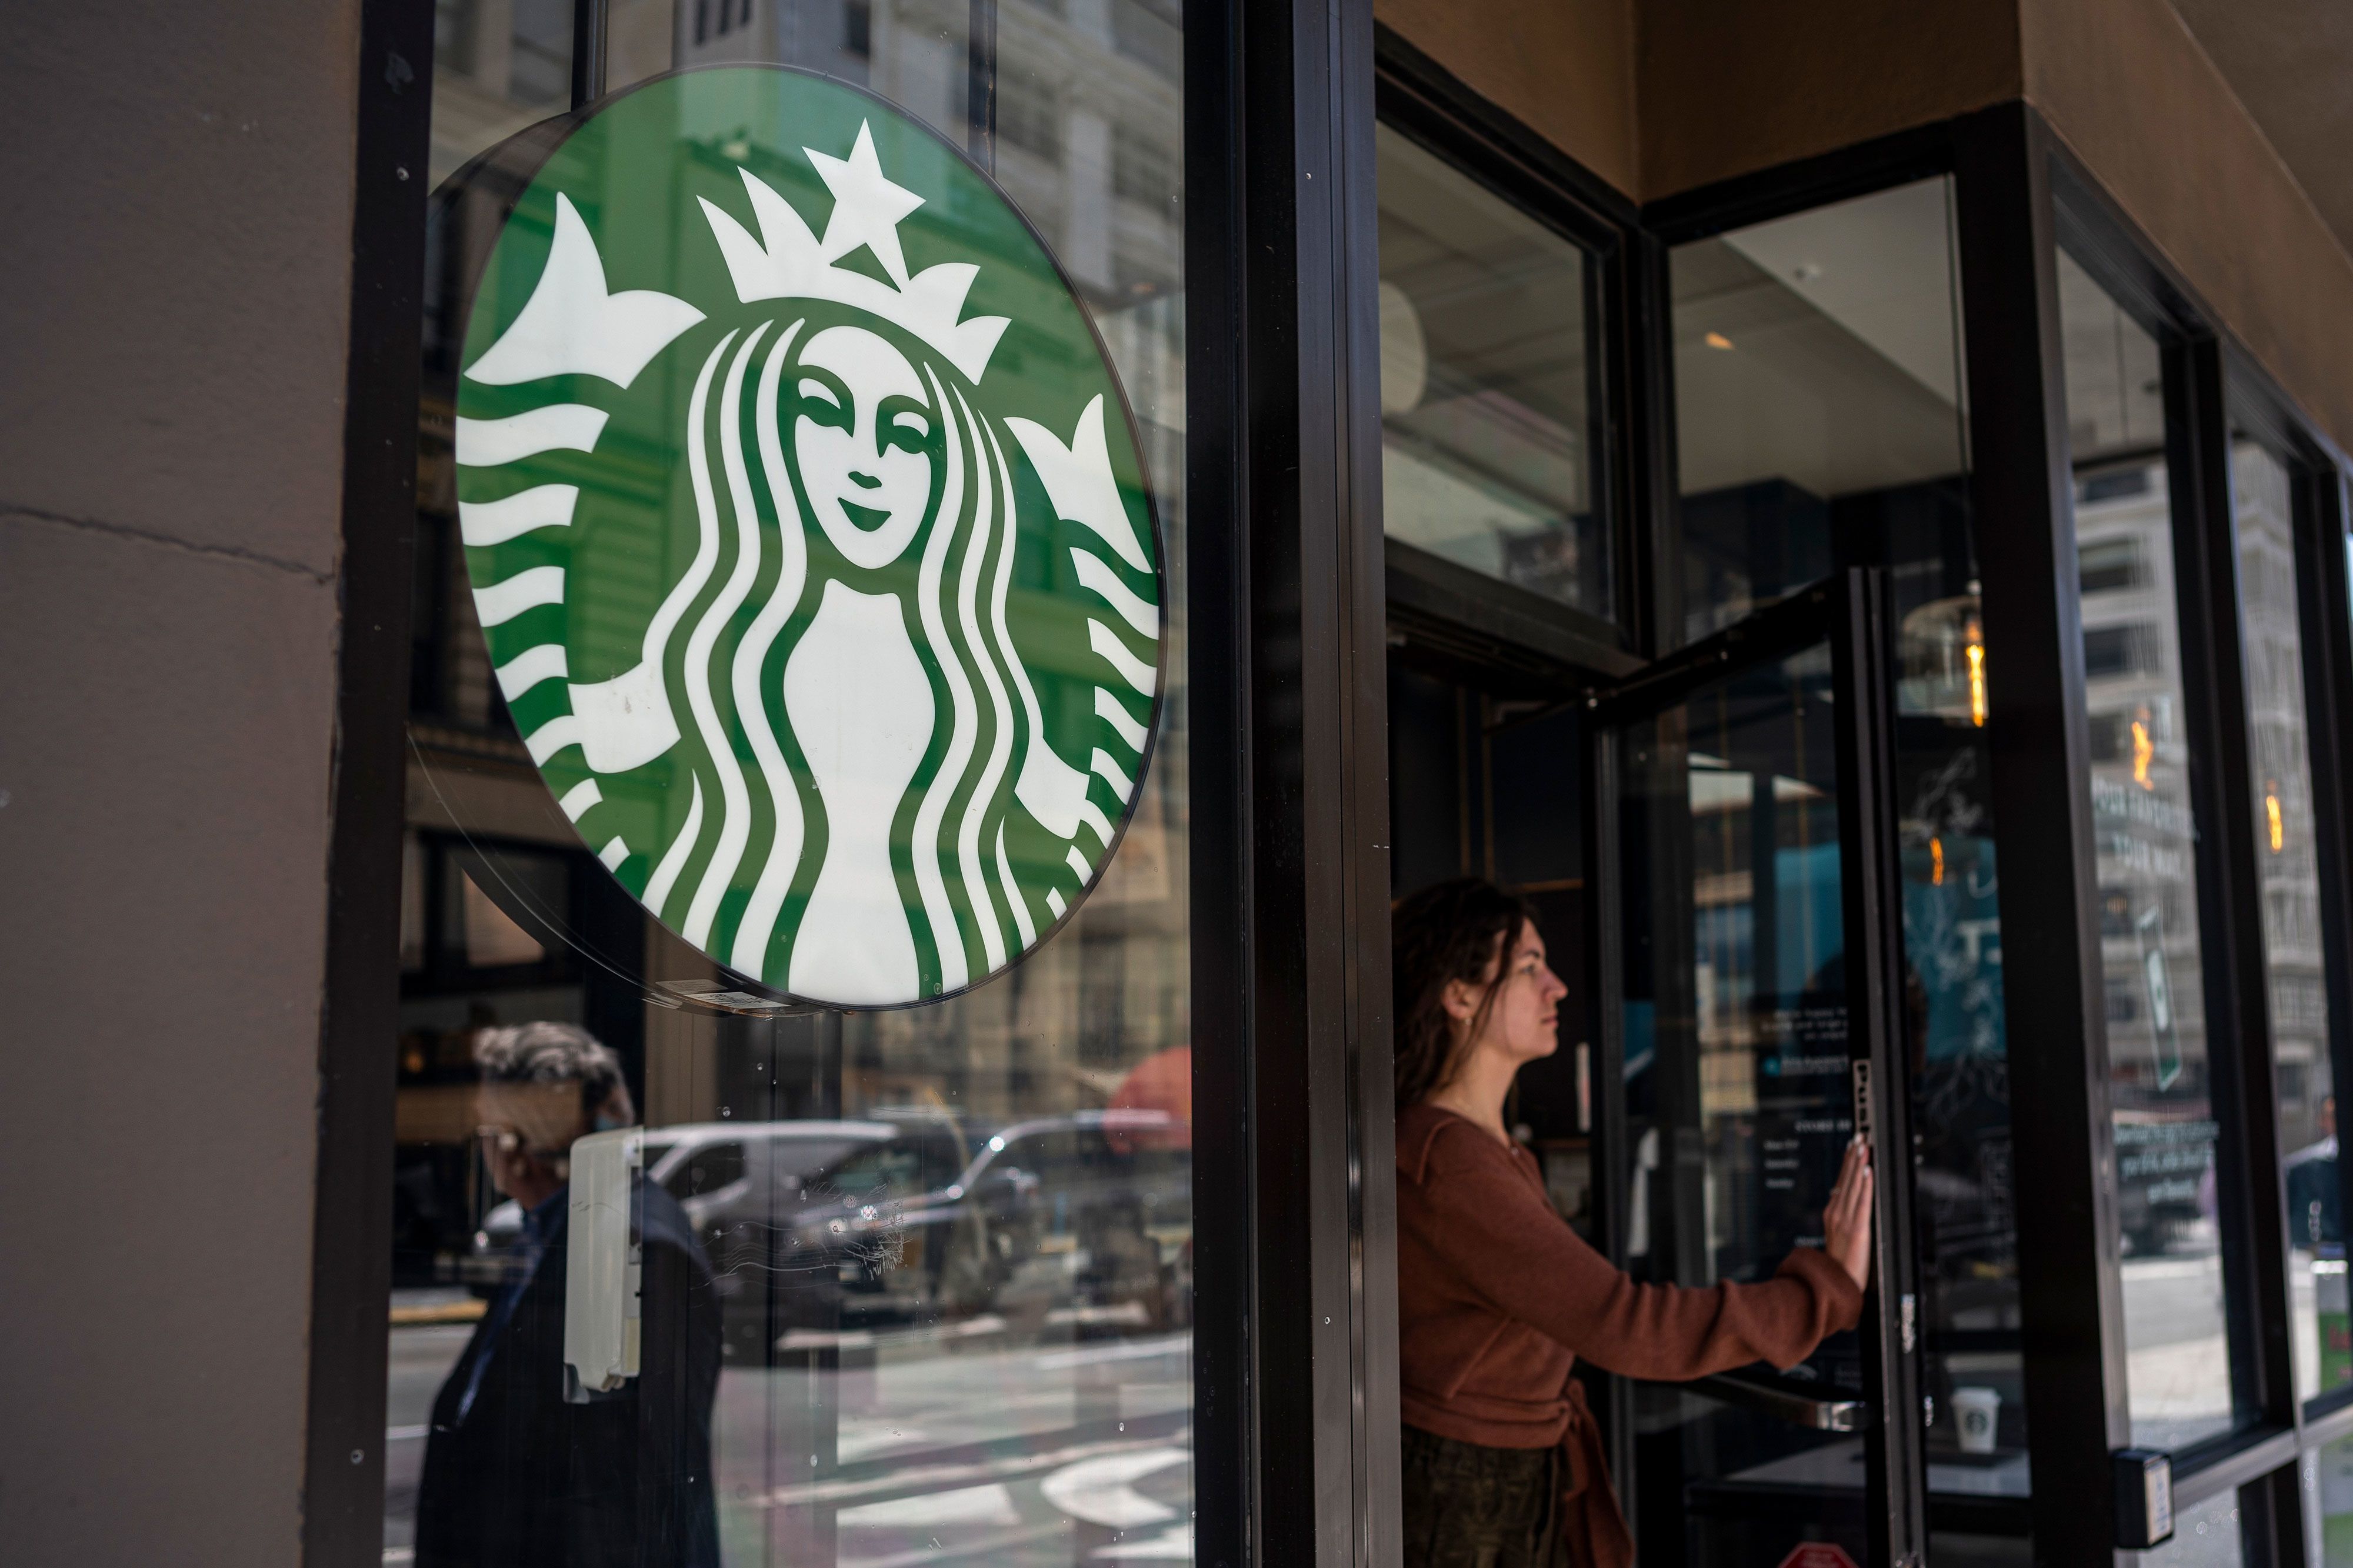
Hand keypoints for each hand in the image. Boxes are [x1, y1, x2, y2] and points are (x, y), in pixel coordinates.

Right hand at [1822, 1135, 1874, 1291]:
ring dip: (1860, 1164)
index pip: (1841, 1181)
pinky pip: (1863, 1202)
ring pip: (1854, 1186)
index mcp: (1831, 1213)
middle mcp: (1836, 1213)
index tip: (1852, 1145)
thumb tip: (1845, 1195)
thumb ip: (1840, 1215)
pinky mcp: (1857, 1229)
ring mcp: (1845, 1220)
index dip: (1848, 1162)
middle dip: (1854, 1156)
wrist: (1833, 1283)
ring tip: (1864, 1146)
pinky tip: (1867, 1171)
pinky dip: (1865, 1185)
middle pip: (1847, 1179)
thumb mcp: (1835, 1234)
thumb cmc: (1838, 1263)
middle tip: (1860, 1136)